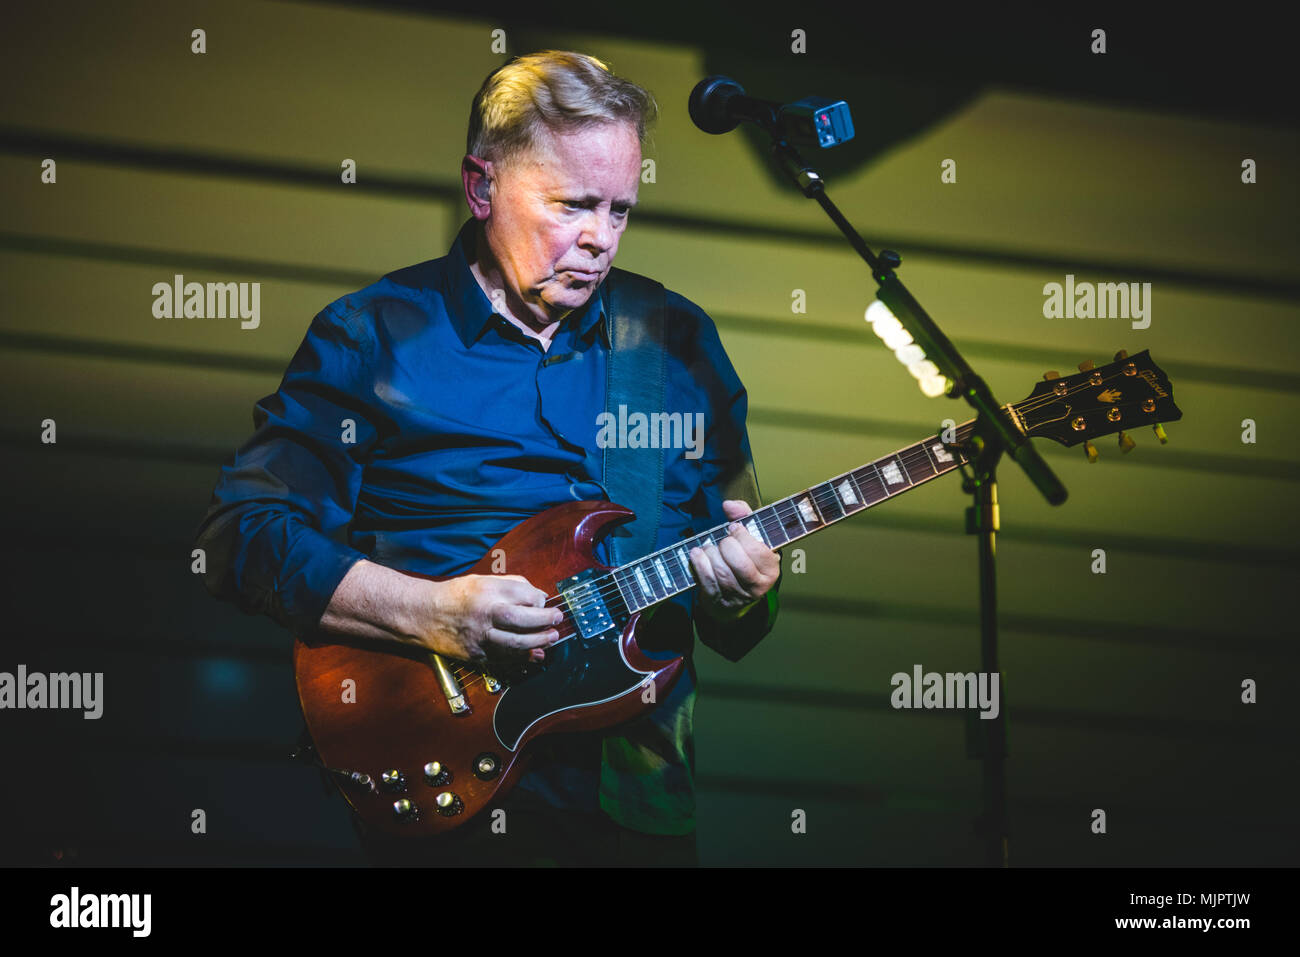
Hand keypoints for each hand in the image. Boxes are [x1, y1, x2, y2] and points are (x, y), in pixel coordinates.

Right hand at [423, 574, 560, 664]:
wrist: (422, 615)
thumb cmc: (454, 596)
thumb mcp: (481, 580)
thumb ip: (511, 585)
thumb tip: (539, 596)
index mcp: (486, 591)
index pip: (523, 594)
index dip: (540, 599)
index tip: (545, 602)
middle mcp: (483, 613)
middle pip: (522, 619)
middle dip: (545, 620)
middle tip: (557, 619)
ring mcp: (479, 636)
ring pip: (515, 643)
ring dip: (538, 642)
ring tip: (551, 637)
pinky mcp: (476, 654)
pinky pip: (504, 658)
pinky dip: (523, 657)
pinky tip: (536, 654)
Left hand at [689, 500, 780, 622]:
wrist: (733, 595)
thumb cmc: (745, 559)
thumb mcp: (752, 537)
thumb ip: (744, 515)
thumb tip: (729, 505)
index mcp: (771, 570)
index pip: (757, 552)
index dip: (742, 536)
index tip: (733, 528)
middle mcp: (758, 586)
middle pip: (740, 564)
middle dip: (726, 546)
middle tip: (723, 541)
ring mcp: (738, 596)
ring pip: (722, 572)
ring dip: (711, 554)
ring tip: (709, 547)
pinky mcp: (719, 601)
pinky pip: (707, 581)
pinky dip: (699, 564)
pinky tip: (697, 554)